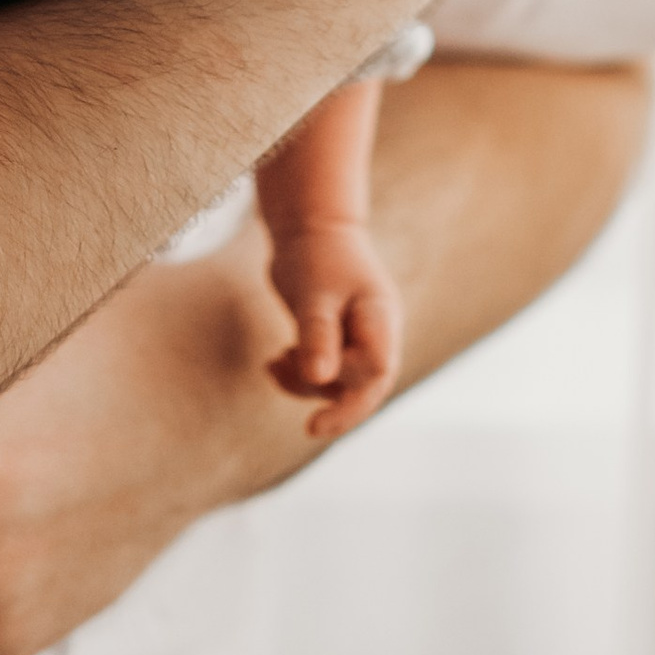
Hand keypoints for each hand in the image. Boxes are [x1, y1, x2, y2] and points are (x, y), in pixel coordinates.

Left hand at [266, 224, 403, 437]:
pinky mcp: (340, 338)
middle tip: (310, 428)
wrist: (309, 226)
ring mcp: (360, 336)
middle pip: (367, 384)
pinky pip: (327, 369)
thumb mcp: (313, 294)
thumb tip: (319, 379)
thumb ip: (318, 335)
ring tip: (274, 364)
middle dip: (337, 407)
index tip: (315, 422)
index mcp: (380, 318)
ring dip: (307, 384)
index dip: (351, 402)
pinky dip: (301, 372)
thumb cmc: (315, 254)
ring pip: (342, 380)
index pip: (376, 371)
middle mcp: (377, 331)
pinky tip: (275, 361)